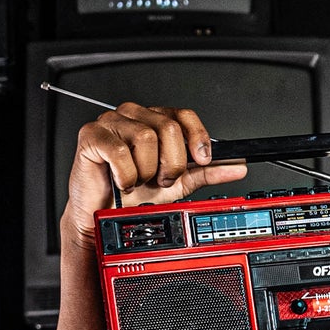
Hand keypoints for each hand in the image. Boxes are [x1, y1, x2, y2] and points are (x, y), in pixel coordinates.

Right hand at [60, 102, 248, 248]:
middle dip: (171, 163)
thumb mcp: (179, 183)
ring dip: (147, 171)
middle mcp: (135, 116)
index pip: (184, 115)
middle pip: (169, 128)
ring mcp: (111, 122)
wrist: (106, 214)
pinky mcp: (91, 134)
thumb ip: (207, 173)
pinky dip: (126, 174)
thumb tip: (237, 166)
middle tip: (160, 179)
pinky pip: (120, 152)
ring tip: (140, 180)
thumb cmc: (137, 193)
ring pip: (146, 139)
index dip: (197, 137)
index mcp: (155, 122)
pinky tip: (122, 181)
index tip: (202, 158)